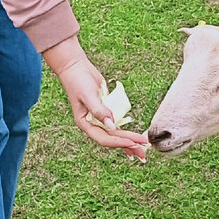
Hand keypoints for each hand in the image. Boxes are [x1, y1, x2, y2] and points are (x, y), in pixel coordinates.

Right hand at [43, 37, 148, 160]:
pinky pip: (117, 123)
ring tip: (142, 149)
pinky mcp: (106, 110)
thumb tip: (112, 125)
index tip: (133, 142)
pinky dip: (125, 130)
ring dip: (128, 141)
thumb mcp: (88, 95)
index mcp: (85, 123)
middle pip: (112, 139)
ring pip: (116, 133)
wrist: (75, 67)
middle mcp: (92, 123)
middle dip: (128, 145)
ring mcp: (99, 118)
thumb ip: (99, 111)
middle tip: (143, 152)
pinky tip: (133, 137)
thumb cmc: (78, 81)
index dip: (119, 141)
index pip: (104, 138)